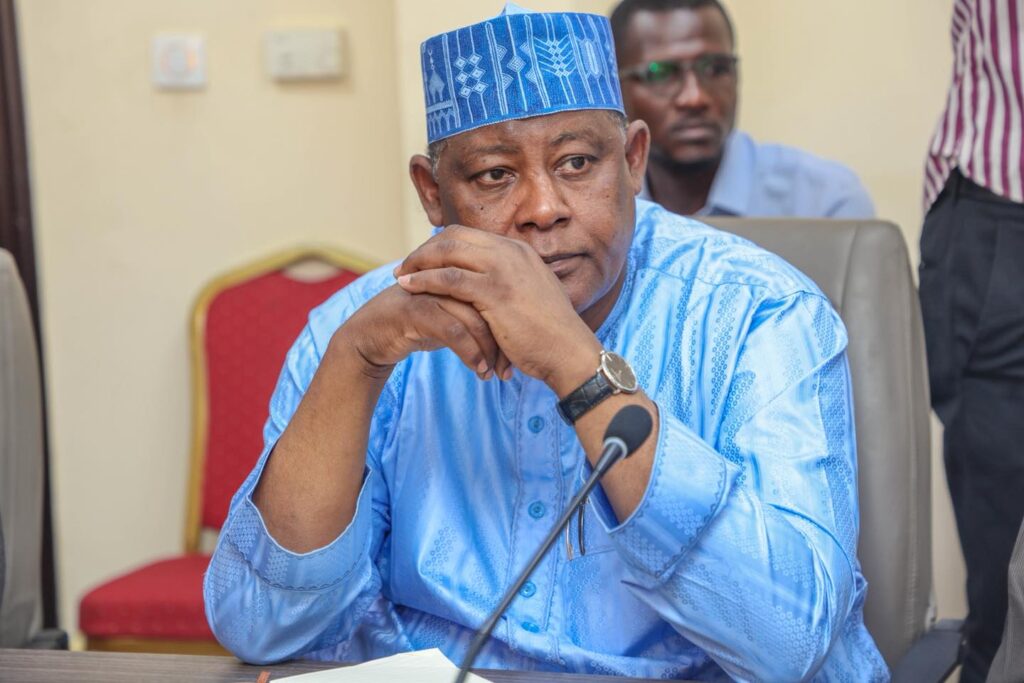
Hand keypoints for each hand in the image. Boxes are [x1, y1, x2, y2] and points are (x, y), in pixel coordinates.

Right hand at [337, 283, 508, 379]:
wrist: (370, 338)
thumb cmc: (416, 325)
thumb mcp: (452, 314)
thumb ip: (478, 310)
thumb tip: (512, 323)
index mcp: (459, 271)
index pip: (497, 291)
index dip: (512, 321)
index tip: (522, 351)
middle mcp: (445, 276)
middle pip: (489, 301)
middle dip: (504, 337)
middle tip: (511, 366)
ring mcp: (429, 290)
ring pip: (473, 316)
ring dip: (488, 349)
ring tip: (495, 373)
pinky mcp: (414, 309)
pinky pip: (452, 330)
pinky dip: (470, 352)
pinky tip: (479, 370)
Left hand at [393, 226, 600, 392]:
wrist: (570, 352)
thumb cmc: (551, 335)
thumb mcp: (532, 297)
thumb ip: (511, 285)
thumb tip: (491, 292)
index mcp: (519, 251)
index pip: (470, 236)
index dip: (442, 246)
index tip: (425, 261)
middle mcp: (510, 252)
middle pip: (455, 237)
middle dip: (426, 250)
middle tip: (406, 267)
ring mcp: (503, 269)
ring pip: (448, 252)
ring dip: (419, 262)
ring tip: (401, 276)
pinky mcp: (494, 291)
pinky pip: (449, 278)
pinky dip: (425, 280)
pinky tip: (409, 287)